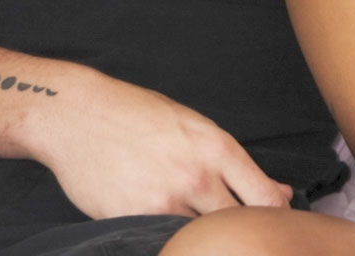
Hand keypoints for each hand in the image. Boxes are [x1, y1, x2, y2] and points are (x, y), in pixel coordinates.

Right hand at [31, 70, 293, 218]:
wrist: (75, 115)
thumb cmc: (135, 116)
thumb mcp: (193, 127)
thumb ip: (234, 164)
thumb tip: (279, 192)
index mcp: (216, 147)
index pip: (266, 198)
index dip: (276, 217)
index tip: (274, 225)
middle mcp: (196, 176)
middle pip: (239, 224)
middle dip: (242, 232)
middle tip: (237, 234)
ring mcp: (164, 201)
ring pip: (201, 235)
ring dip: (202, 234)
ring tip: (193, 221)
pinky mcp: (134, 219)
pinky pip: (164, 239)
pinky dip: (169, 237)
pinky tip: (164, 225)